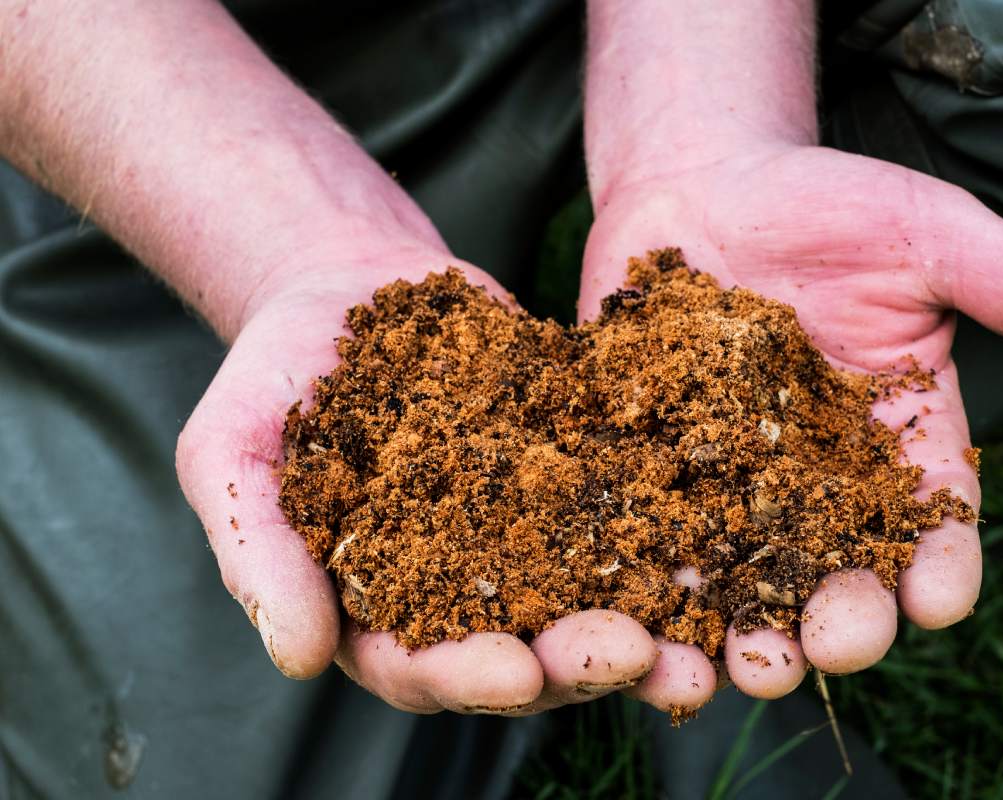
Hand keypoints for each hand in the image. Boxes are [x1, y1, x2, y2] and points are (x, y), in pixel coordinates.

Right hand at [175, 244, 664, 714]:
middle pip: (526, 647)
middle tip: (635, 654)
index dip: (470, 675)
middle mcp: (459, 588)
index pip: (422, 665)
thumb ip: (258, 551)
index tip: (516, 671)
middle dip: (580, 658)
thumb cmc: (271, 375)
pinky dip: (669, 525)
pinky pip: (627, 505)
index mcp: (374, 609)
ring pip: (591, 591)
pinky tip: (713, 532)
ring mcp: (524, 533)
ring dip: (646, 618)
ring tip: (696, 634)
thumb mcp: (231, 452)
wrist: (344, 284)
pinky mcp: (571, 473)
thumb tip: (296, 658)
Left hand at [580, 143, 1002, 706]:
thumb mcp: (932, 236)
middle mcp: (818, 481)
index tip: (939, 599)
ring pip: (742, 578)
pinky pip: (646, 535)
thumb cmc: (829, 204)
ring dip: (741, 629)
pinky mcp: (652, 468)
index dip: (942, 566)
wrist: (704, 182)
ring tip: (739, 664)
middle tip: (828, 647)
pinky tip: (640, 616)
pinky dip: (644, 582)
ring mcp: (729, 482)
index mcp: (899, 443)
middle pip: (838, 572)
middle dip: (839, 618)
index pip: (936, 522)